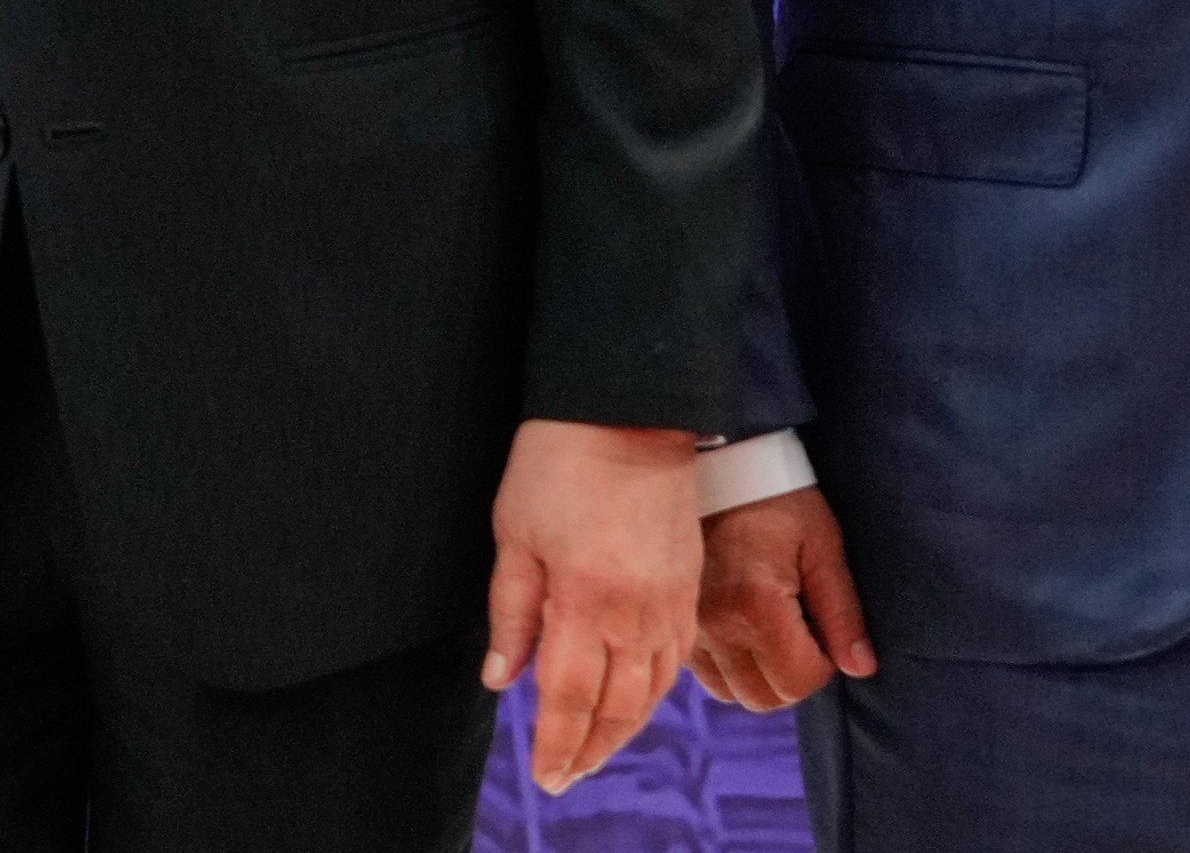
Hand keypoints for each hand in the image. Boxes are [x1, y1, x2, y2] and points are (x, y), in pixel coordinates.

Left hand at [482, 419, 700, 791]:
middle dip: (589, 749)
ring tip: (594, 751)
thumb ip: (512, 612)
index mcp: (585, 599)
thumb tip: (502, 678)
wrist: (629, 412)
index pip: (570, 697)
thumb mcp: (514, 535)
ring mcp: (669, 601)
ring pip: (652, 690)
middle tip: (565, 776)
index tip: (545, 775)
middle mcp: (635, 612)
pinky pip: (675, 660)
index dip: (557, 744)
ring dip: (623, 729)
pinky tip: (635, 701)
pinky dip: (653, 692)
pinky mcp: (688, 586)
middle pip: (618, 706)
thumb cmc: (557, 464)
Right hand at [692, 483, 877, 711]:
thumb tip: (861, 668)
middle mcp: (714, 624)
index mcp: (755, 606)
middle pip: (763, 697)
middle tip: (800, 630)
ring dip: (758, 674)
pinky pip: (705, 674)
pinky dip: (729, 664)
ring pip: (731, 693)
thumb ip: (842, 612)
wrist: (721, 462)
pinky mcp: (676, 621)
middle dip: (792, 675)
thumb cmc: (779, 498)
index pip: (799, 681)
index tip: (823, 626)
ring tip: (770, 630)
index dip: (824, 664)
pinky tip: (741, 626)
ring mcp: (689, 626)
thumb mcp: (823, 546)